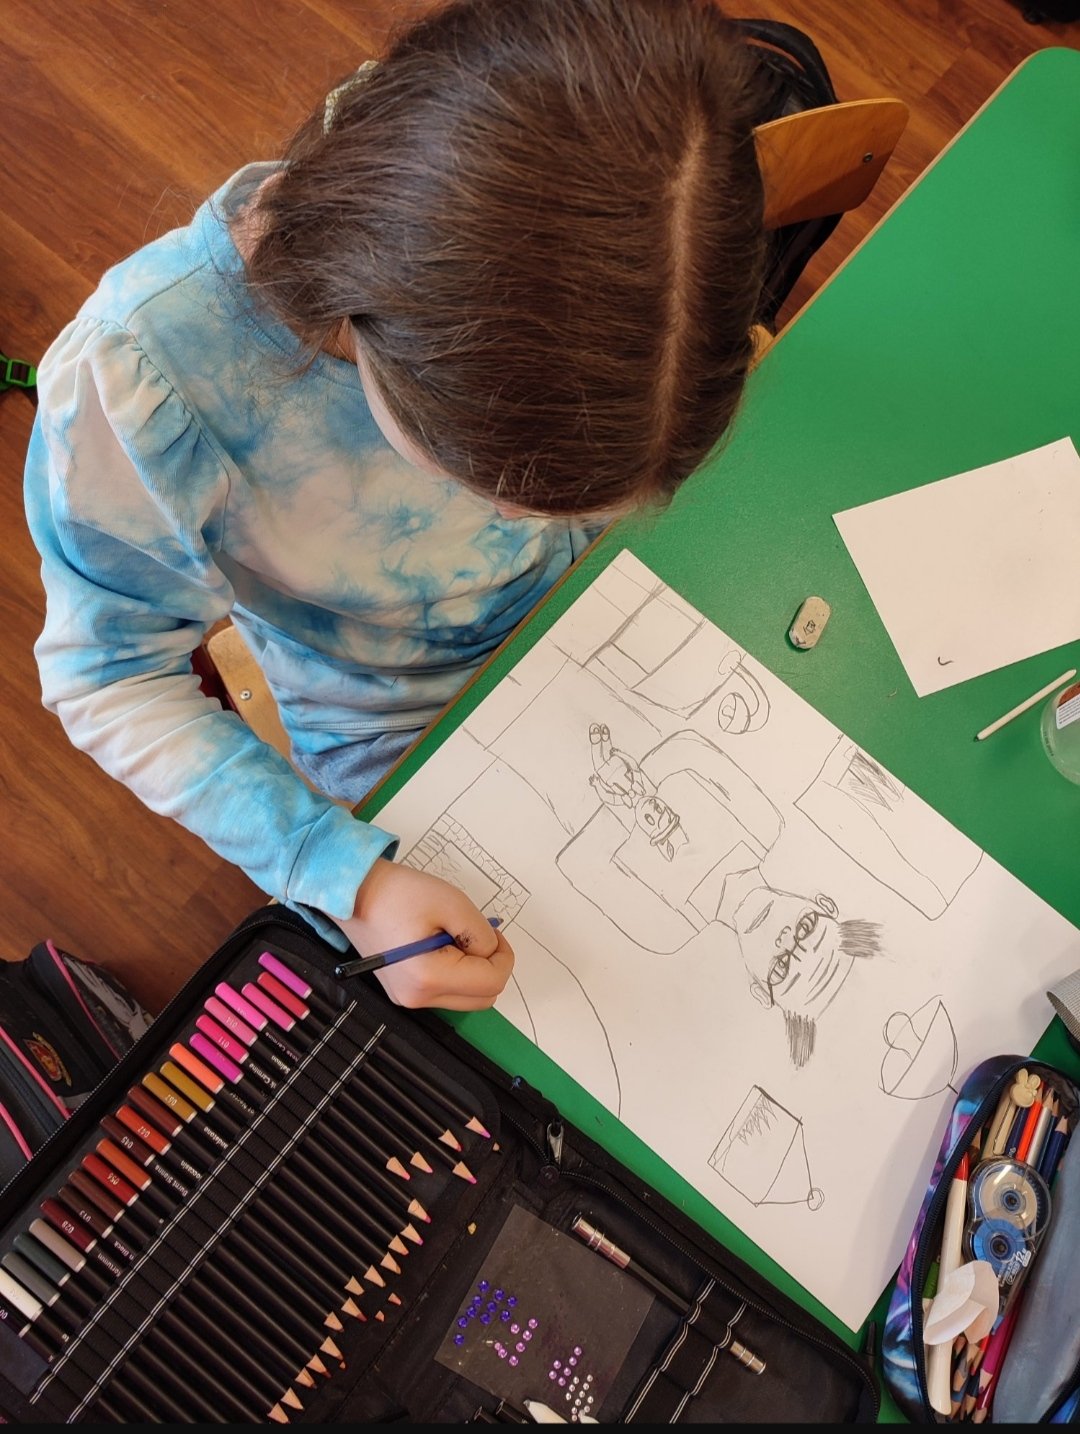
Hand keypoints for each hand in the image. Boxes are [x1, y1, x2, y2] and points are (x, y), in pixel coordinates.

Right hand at [332, 857, 513, 1011]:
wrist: (354, 894)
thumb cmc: (399, 893)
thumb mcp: (453, 903)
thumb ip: (482, 933)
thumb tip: (492, 951)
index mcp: (429, 978)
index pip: (491, 982)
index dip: (504, 956)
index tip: (495, 932)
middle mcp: (417, 998)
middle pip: (482, 999)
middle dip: (490, 967)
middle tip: (477, 934)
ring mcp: (408, 999)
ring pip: (465, 999)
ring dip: (472, 972)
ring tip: (454, 937)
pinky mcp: (404, 993)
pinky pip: (445, 992)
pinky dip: (455, 974)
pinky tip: (441, 947)